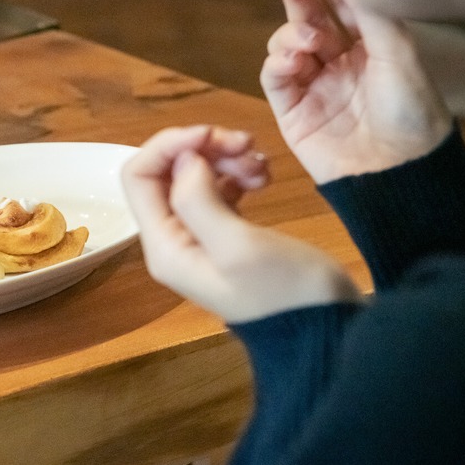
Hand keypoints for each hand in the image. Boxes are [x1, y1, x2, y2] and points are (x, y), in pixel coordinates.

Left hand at [122, 126, 360, 322]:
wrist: (325, 330)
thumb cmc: (285, 291)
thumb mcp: (239, 246)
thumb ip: (199, 200)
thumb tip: (184, 159)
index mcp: (164, 246)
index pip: (138, 175)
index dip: (170, 145)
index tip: (213, 134)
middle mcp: (172, 241)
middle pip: (166, 172)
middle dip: (204, 149)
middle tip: (247, 146)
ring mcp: (198, 238)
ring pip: (195, 176)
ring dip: (225, 159)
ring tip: (263, 167)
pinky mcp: (226, 234)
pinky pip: (219, 189)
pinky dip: (238, 175)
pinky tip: (265, 178)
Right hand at [259, 0, 452, 183]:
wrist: (399, 169)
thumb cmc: (411, 113)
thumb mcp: (399, 54)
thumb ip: (372, 14)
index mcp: (368, 48)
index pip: (340, 6)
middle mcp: (337, 64)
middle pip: (308, 19)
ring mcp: (313, 87)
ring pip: (286, 45)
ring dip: (291, 35)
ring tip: (309, 42)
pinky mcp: (292, 112)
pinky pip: (274, 78)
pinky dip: (277, 63)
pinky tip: (293, 60)